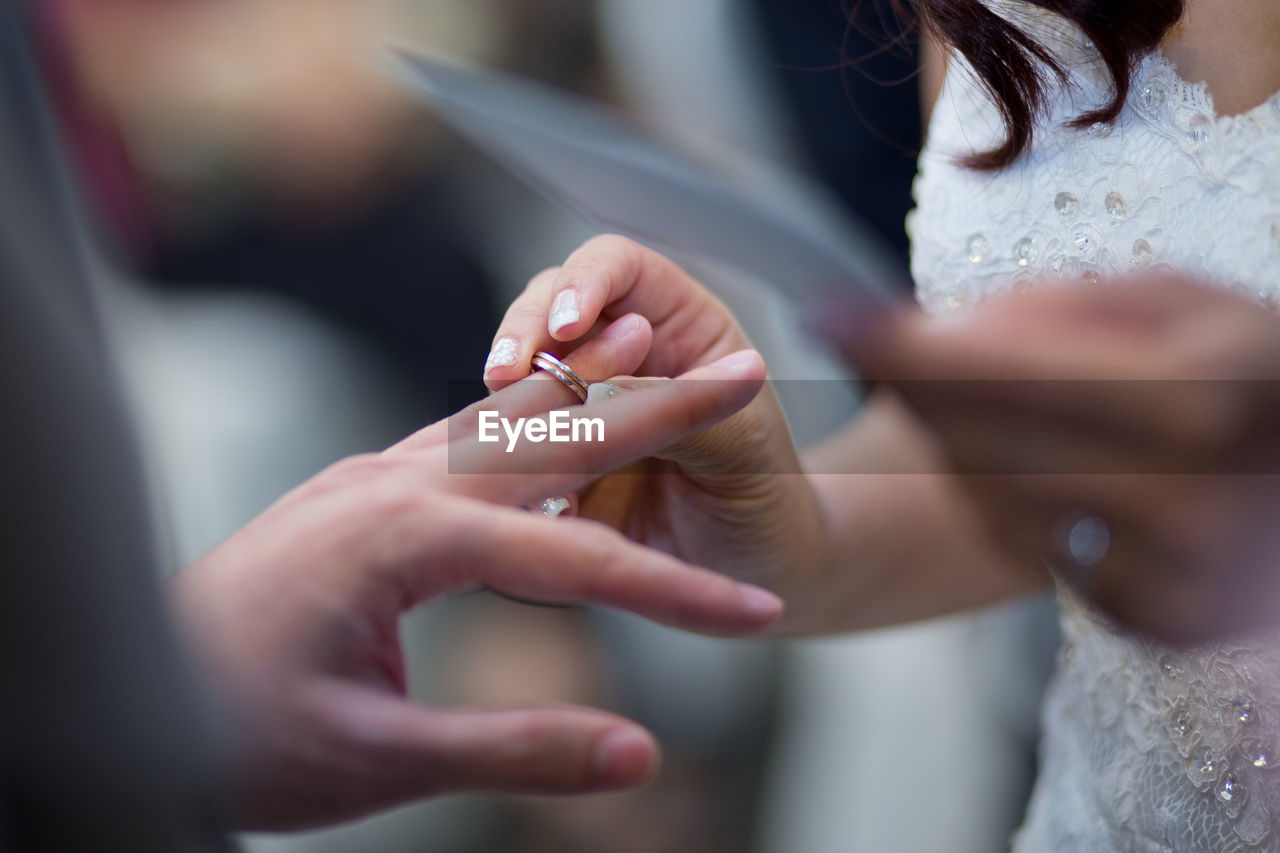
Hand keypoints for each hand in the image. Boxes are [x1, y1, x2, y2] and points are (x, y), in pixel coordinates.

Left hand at [169, 316, 782, 829]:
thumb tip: (638, 754)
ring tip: (671, 364)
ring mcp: (370, 475)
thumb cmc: (229, 729)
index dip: (675, 595)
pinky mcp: (359, 488)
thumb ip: (515, 746)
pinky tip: (554, 418)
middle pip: (556, 432)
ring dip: (596, 395)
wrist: (123, 694)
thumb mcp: (380, 756)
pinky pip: (463, 435)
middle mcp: (390, 481)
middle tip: (747, 373)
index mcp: (401, 536)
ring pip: (508, 417)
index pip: (576, 557)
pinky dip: (529, 419)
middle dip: (662, 407)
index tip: (760, 619)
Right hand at [483, 235, 825, 595]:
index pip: (618, 267)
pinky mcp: (550, 456)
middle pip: (550, 308)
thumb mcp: (742, 450)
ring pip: (518, 371)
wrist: (752, 575)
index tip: (569, 324)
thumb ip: (682, 413)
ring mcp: (579, 403)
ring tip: (499, 429)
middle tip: (504, 376)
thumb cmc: (767, 497)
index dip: (586, 281)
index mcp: (679, 325)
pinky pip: (506, 441)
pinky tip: (510, 482)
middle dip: (523, 333)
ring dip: (501, 394)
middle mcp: (622, 353)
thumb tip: (609, 389)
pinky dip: (498, 454)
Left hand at [832, 275, 1279, 641]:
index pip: (1028, 374)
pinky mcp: (1159, 620)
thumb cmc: (1235, 366)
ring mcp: (1181, 578)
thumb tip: (941, 337)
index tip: (834, 318)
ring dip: (954, 436)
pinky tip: (1021, 459)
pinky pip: (1029, 551)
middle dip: (917, 383)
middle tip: (865, 338)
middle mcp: (1205, 502)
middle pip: (995, 444)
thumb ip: (1066, 310)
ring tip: (967, 390)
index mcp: (1219, 396)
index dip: (920, 347)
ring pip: (997, 501)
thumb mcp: (1180, 301)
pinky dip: (1001, 500)